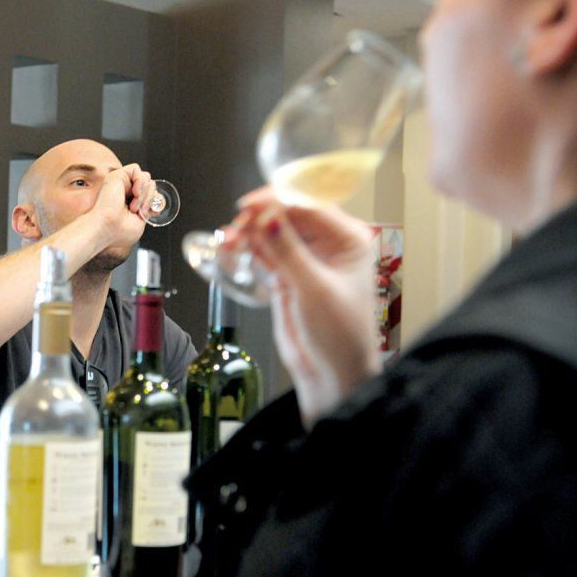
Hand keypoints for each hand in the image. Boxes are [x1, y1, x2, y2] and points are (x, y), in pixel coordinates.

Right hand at [88, 163, 150, 246]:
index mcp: (130, 201)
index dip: (155, 201)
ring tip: (134, 206)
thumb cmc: (119, 231)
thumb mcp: (141, 221)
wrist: (106, 229)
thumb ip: (149, 208)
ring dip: (145, 193)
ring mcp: (120, 183)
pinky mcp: (116, 176)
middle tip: (140, 212)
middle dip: (150, 199)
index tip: (149, 213)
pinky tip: (134, 193)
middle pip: (150, 185)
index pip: (150, 193)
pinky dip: (140, 181)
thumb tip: (158, 199)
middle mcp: (125, 191)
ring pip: (146, 178)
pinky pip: (136, 169)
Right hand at [227, 187, 381, 425]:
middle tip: (237, 225)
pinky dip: (249, 249)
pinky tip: (232, 248)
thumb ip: (289, 251)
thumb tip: (267, 217)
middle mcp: (328, 245)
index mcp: (348, 240)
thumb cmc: (340, 335)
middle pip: (289, 216)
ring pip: (274, 233)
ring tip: (228, 239)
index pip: (309, 207)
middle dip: (260, 218)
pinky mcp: (289, 275)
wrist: (331, 374)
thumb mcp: (315, 289)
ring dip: (250, 233)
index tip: (250, 205)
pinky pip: (266, 253)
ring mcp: (307, 259)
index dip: (277, 202)